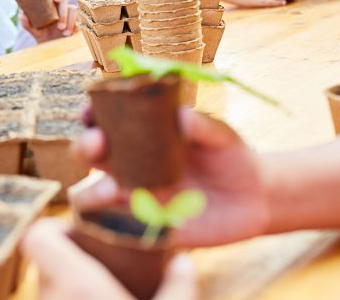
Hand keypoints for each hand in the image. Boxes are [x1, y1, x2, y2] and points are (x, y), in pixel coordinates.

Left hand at [20, 0, 77, 42]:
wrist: (53, 47)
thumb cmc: (42, 36)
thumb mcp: (34, 31)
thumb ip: (27, 24)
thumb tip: (21, 15)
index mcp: (48, 4)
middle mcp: (59, 6)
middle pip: (64, 0)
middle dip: (63, 13)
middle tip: (59, 27)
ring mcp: (69, 12)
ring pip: (74, 9)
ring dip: (70, 21)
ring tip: (65, 33)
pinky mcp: (77, 19)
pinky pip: (80, 17)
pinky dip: (76, 25)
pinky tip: (72, 33)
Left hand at [21, 219, 196, 299]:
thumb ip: (180, 286)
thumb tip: (184, 261)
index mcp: (77, 285)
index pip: (37, 236)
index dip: (54, 228)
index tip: (81, 234)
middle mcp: (51, 298)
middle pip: (42, 261)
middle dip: (67, 256)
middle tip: (98, 261)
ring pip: (45, 287)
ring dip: (66, 281)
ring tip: (99, 286)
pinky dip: (66, 298)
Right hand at [72, 108, 270, 246]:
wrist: (254, 200)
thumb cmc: (232, 157)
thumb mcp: (223, 137)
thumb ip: (204, 126)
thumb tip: (183, 114)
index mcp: (139, 134)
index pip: (104, 121)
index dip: (90, 114)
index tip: (89, 110)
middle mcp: (127, 163)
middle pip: (88, 154)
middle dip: (85, 146)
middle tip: (97, 142)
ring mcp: (133, 195)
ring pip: (90, 195)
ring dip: (92, 192)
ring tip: (113, 190)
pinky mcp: (144, 226)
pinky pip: (117, 228)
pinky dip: (114, 226)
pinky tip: (132, 221)